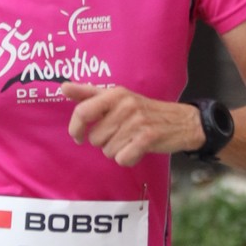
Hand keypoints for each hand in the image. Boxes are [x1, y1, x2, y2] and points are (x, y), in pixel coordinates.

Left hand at [59, 83, 203, 169]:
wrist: (182, 121)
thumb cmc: (144, 111)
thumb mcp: (118, 97)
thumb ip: (89, 93)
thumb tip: (63, 86)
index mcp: (115, 94)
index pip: (83, 112)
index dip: (75, 128)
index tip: (78, 136)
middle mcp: (125, 105)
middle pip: (94, 138)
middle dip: (103, 142)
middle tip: (119, 135)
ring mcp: (137, 122)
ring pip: (107, 150)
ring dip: (117, 151)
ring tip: (131, 140)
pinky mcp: (147, 138)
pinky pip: (122, 159)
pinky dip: (128, 159)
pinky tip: (137, 150)